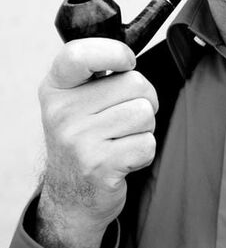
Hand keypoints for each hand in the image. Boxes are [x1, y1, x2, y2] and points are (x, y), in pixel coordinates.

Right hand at [36, 37, 157, 247]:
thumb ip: (96, 73)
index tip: (126, 62)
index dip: (113, 52)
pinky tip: (123, 158)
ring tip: (122, 137)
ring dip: (144, 126)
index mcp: (56, 88)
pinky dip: (144, 151)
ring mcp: (78, 141)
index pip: (78, 54)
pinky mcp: (99, 166)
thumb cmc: (85, 136)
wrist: (72, 195)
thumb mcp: (75, 100)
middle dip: (143, 98)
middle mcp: (62, 112)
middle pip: (134, 82)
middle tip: (124, 116)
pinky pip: (147, 143)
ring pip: (144, 112)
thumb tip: (130, 55)